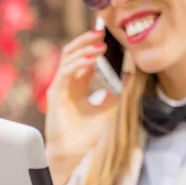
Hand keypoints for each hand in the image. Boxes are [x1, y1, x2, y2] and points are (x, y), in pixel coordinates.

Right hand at [45, 29, 118, 182]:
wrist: (72, 152)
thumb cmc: (85, 134)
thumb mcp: (108, 108)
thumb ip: (117, 91)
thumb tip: (130, 74)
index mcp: (77, 85)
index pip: (83, 58)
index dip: (94, 47)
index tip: (109, 39)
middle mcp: (67, 83)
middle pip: (73, 53)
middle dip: (86, 41)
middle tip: (102, 33)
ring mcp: (60, 87)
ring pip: (67, 58)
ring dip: (83, 49)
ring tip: (100, 45)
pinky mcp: (55, 94)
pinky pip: (65, 72)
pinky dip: (78, 64)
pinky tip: (91, 61)